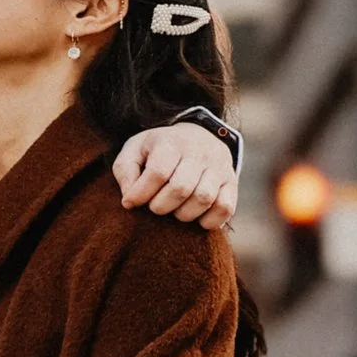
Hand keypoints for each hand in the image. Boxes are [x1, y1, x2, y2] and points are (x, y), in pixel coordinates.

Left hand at [113, 121, 237, 223]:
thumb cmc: (159, 149)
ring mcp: (218, 167)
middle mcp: (198, 152)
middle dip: (161, 206)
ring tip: (174, 210)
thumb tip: (129, 199)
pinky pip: (225, 208)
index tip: (130, 203)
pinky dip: (209, 221)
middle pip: (180, 188)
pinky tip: (195, 218)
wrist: (197, 136)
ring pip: (204, 199)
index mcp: (171, 142)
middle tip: (154, 207)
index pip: (158, 172)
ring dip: (183, 214)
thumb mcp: (135, 150)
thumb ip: (125, 171)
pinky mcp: (231, 181)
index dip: (141, 194)